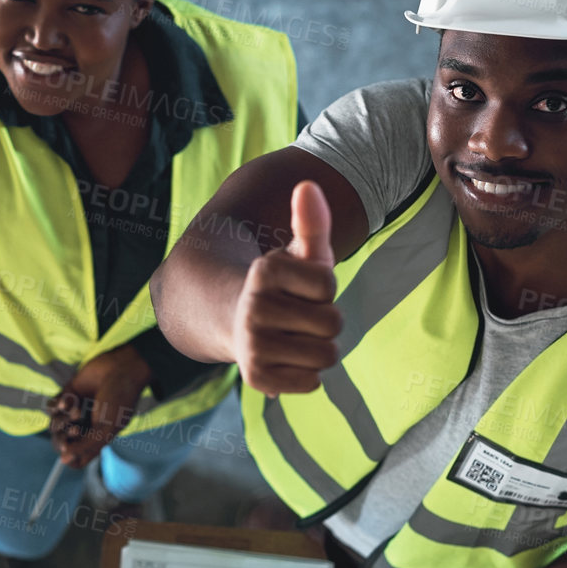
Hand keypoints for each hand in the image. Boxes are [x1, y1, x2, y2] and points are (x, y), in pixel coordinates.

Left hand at [48, 344, 151, 467]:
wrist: (121, 369)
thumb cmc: (119, 400)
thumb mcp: (106, 428)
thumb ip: (85, 446)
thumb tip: (63, 461)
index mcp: (96, 439)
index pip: (75, 458)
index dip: (69, 457)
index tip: (69, 449)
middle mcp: (84, 427)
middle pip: (61, 443)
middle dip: (63, 438)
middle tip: (76, 430)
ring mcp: (74, 411)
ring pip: (54, 425)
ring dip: (63, 420)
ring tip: (78, 410)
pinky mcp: (67, 395)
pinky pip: (51, 407)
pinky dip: (58, 404)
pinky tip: (70, 399)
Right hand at [233, 180, 341, 395]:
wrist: (233, 321)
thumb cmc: (281, 286)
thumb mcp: (299, 254)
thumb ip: (310, 222)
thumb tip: (308, 185)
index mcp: (264, 271)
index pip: (329, 286)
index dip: (324, 289)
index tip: (300, 288)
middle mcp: (253, 308)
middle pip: (333, 324)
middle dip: (325, 321)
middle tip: (299, 317)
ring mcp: (252, 346)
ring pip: (326, 355)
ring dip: (319, 348)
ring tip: (294, 337)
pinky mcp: (256, 379)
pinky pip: (312, 383)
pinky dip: (306, 374)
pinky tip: (286, 359)